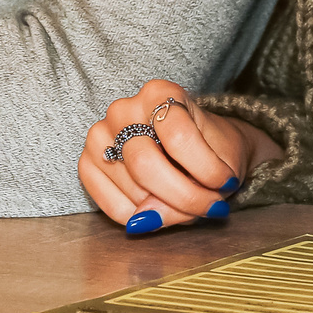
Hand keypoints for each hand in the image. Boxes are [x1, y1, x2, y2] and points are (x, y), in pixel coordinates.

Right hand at [78, 80, 278, 233]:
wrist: (197, 148)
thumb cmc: (212, 149)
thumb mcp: (220, 163)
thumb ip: (191, 190)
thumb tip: (143, 219)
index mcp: (160, 93)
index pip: (177, 137)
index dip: (205, 169)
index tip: (224, 183)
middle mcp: (124, 109)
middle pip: (145, 164)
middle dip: (182, 197)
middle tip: (208, 206)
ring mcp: (100, 135)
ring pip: (131, 190)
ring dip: (166, 209)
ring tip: (186, 201)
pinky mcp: (87, 163)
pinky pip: (111, 206)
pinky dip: (140, 218)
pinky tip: (159, 208)